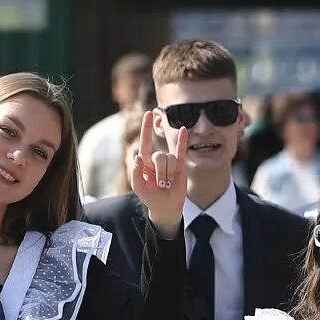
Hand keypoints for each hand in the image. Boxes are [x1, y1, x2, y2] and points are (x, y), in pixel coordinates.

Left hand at [131, 108, 184, 232]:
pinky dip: (183, 140)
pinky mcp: (180, 165)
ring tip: (168, 184)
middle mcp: (157, 159)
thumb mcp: (139, 187)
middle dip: (161, 172)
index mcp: (145, 161)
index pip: (145, 141)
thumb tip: (138, 156)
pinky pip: (181, 150)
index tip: (148, 114)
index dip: (146, 127)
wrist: (166, 206)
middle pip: (160, 156)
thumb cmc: (150, 197)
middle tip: (161, 184)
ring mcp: (169, 161)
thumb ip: (136, 173)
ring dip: (169, 174)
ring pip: (170, 159)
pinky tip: (183, 130)